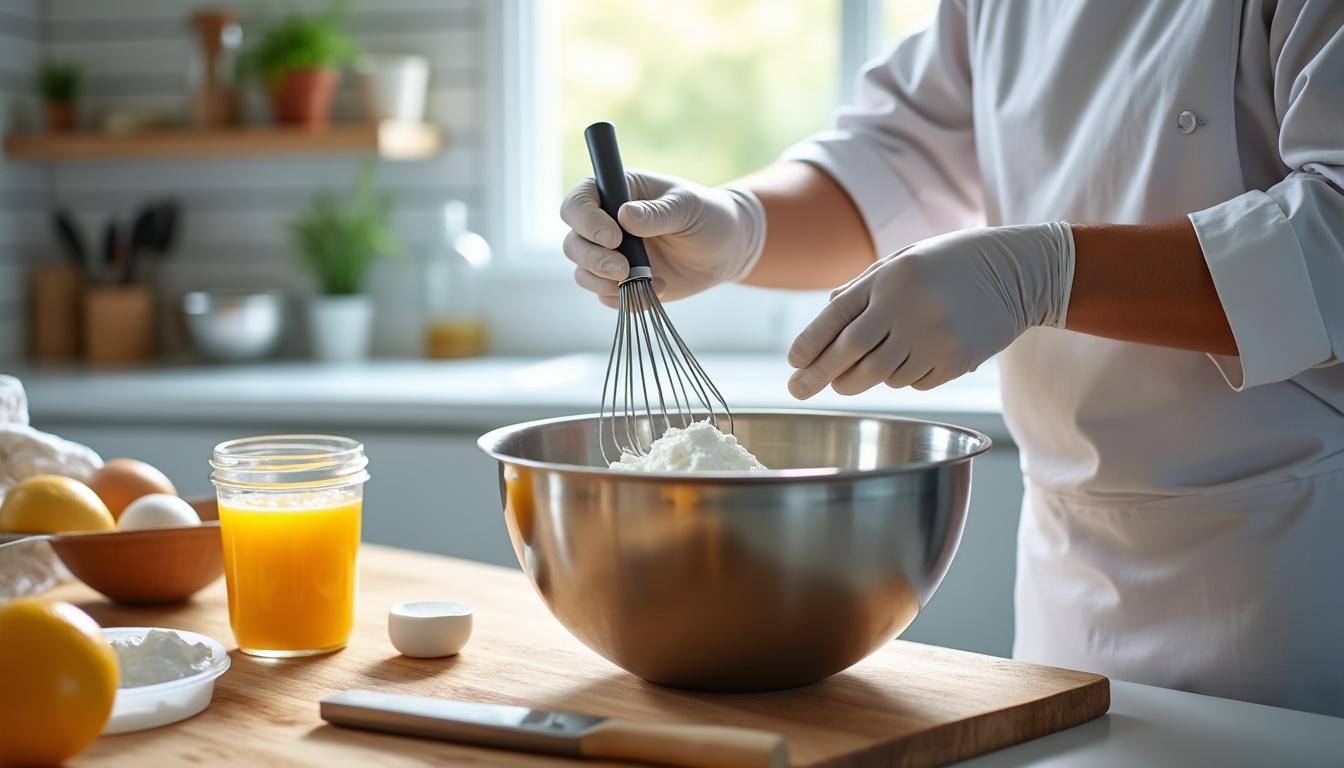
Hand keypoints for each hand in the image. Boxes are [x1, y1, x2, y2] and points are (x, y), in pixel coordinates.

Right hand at [560, 170, 765, 305]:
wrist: (726, 249)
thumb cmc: (708, 216)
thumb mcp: (689, 207)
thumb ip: (659, 212)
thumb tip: (625, 216)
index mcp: (616, 193)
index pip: (578, 203)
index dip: (586, 221)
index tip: (615, 238)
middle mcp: (605, 224)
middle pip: (573, 243)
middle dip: (594, 260)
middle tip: (624, 269)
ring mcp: (611, 255)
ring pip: (583, 273)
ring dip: (606, 283)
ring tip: (647, 280)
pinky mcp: (621, 282)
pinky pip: (607, 297)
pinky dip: (628, 299)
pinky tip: (661, 289)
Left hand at [786, 223, 1074, 397]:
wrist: (1018, 271)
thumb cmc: (950, 263)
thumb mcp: (902, 262)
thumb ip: (861, 289)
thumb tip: (822, 322)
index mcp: (891, 279)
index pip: (836, 318)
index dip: (809, 344)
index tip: (793, 362)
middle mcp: (909, 309)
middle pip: (850, 355)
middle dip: (819, 376)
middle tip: (799, 389)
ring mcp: (934, 338)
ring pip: (880, 376)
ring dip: (861, 379)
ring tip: (855, 374)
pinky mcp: (956, 361)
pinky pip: (913, 383)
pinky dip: (902, 377)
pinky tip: (913, 356)